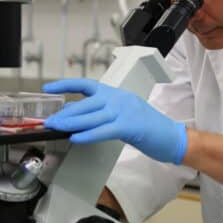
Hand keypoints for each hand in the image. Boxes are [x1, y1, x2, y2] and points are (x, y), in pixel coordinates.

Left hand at [42, 78, 187, 164]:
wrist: (173, 136)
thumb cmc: (148, 127)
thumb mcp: (123, 115)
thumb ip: (102, 113)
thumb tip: (76, 114)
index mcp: (118, 94)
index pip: (88, 85)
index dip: (67, 84)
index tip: (49, 88)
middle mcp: (120, 99)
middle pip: (87, 102)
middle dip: (66, 112)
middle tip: (50, 120)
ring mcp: (126, 111)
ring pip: (93, 116)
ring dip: (72, 122)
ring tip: (56, 127)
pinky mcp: (131, 126)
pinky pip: (105, 130)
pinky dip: (89, 134)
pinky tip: (76, 138)